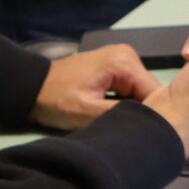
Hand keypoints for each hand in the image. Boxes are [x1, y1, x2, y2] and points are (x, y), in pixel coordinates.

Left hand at [31, 44, 159, 128]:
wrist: (32, 86)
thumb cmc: (54, 98)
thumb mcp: (86, 112)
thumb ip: (121, 115)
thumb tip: (148, 122)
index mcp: (124, 62)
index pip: (156, 92)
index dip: (154, 114)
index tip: (147, 133)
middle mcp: (127, 55)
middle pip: (151, 91)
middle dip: (143, 111)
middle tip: (130, 131)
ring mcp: (122, 59)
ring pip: (143, 91)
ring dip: (135, 108)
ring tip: (121, 123)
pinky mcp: (116, 66)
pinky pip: (132, 87)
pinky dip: (127, 102)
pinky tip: (116, 113)